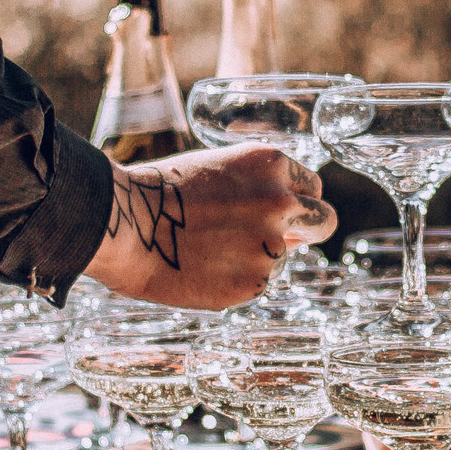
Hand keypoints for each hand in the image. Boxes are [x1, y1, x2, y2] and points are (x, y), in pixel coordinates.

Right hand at [85, 143, 334, 309]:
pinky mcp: (254, 284)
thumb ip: (257, 193)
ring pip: (281, 258)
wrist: (125, 225)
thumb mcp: (216, 172)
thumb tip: (287, 228)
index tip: (284, 212)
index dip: (297, 201)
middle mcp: (280, 202)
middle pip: (324, 221)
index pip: (313, 187)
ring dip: (256, 258)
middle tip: (280, 239)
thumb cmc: (158, 194)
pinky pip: (255, 284)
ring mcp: (270, 246)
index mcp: (270, 165)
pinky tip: (200, 270)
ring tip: (206, 252)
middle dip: (308, 230)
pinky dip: (233, 281)